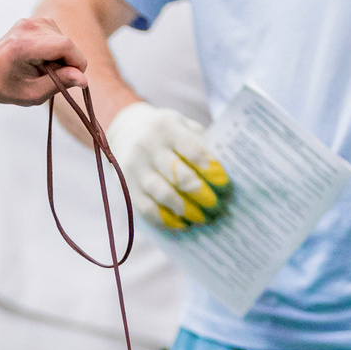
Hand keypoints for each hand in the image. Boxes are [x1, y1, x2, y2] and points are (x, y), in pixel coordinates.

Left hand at [0, 15, 85, 105]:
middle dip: (67, 64)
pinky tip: (41, 59)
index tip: (74, 80)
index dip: (77, 63)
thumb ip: (58, 84)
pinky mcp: (38, 20)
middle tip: (49, 78)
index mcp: (23, 45)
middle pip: (67, 43)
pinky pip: (59, 37)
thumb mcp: (30, 94)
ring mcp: (33, 20)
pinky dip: (56, 51)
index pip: (65, 46)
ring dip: (61, 58)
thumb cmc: (3, 84)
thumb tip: (84, 80)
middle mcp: (29, 27)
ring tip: (41, 69)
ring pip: (65, 41)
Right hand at [109, 101, 229, 229]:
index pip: (193, 151)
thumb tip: (220, 176)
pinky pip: (147, 209)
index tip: (224, 185)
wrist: (126, 130)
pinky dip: (166, 220)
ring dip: (186, 210)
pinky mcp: (126, 187)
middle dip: (201, 194)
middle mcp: (147, 146)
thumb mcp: (183, 125)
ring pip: (163, 194)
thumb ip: (200, 144)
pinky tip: (182, 224)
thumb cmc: (165, 132)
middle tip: (216, 206)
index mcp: (166, 127)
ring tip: (202, 218)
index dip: (211, 170)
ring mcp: (135, 167)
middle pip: (179, 175)